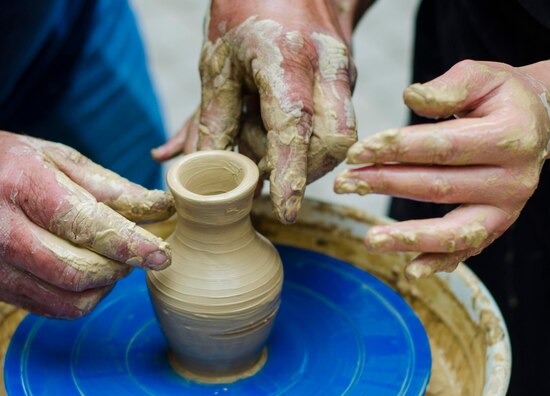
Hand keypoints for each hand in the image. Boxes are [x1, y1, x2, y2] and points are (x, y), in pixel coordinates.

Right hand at [0, 133, 174, 317]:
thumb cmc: (12, 163)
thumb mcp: (58, 160)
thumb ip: (111, 187)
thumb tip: (162, 207)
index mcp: (22, 186)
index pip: (85, 225)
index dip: (129, 244)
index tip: (161, 254)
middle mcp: (2, 229)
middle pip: (78, 269)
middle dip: (120, 266)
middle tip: (138, 251)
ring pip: (67, 296)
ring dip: (105, 284)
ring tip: (113, 259)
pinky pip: (50, 307)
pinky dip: (83, 298)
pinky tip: (90, 274)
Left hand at [152, 0, 357, 223]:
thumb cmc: (244, 11)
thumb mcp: (218, 63)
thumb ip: (209, 121)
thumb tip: (190, 169)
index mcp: (289, 59)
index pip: (296, 129)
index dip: (291, 175)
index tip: (286, 212)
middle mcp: (328, 67)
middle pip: (335, 143)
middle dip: (304, 168)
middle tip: (266, 164)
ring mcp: (344, 73)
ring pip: (338, 138)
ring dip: (304, 154)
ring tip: (265, 129)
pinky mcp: (348, 79)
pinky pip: (335, 123)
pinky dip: (307, 137)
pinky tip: (278, 117)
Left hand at [335, 60, 549, 278]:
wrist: (539, 121)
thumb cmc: (502, 96)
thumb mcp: (481, 76)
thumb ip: (448, 88)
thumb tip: (409, 98)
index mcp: (509, 136)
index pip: (442, 147)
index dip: (396, 149)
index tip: (356, 152)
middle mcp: (514, 179)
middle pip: (439, 187)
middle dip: (386, 184)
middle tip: (344, 183)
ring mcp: (508, 208)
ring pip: (455, 229)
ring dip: (409, 237)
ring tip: (370, 239)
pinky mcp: (500, 224)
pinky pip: (469, 248)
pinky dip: (440, 261)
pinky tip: (412, 270)